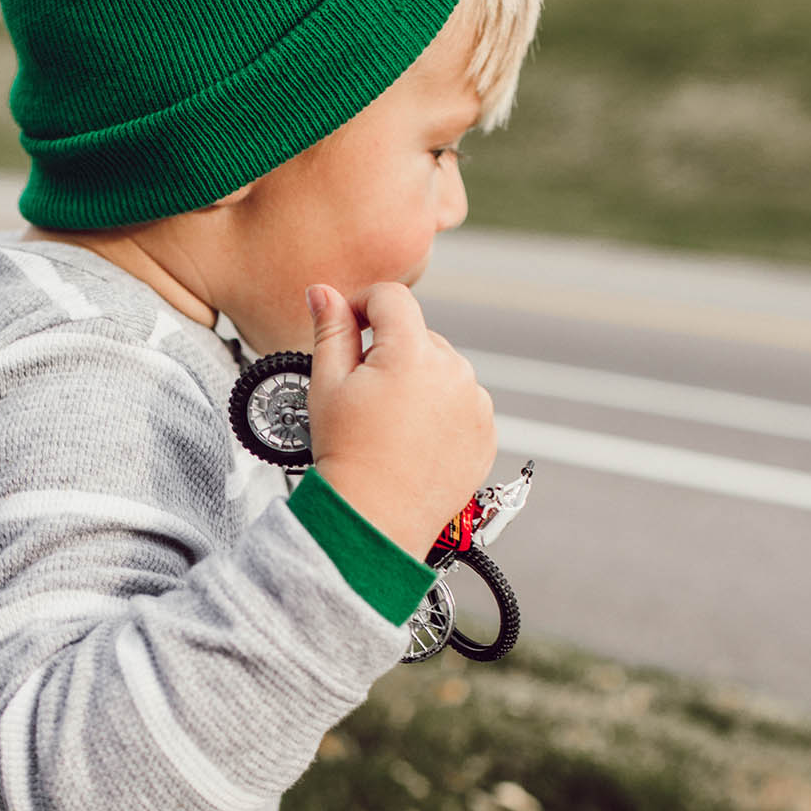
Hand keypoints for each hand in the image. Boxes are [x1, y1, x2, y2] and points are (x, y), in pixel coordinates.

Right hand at [304, 282, 496, 559]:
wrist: (375, 518)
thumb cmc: (347, 455)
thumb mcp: (327, 385)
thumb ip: (331, 329)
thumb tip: (324, 292)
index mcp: (413, 353)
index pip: (391, 298)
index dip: (362, 305)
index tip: (348, 328)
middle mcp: (454, 372)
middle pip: (418, 335)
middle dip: (391, 352)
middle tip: (364, 396)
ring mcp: (475, 403)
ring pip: (442, 369)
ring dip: (418, 381)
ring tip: (391, 423)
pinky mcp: (486, 431)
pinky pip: (462, 403)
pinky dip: (441, 411)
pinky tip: (414, 439)